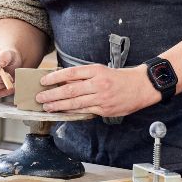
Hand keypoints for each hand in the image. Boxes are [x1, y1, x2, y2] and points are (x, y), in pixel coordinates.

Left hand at [36, 65, 160, 117]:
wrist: (141, 86)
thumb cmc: (121, 77)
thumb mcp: (102, 70)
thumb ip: (84, 76)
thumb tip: (64, 81)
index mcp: (96, 70)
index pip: (71, 73)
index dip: (55, 77)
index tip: (44, 80)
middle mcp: (98, 83)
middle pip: (70, 89)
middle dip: (52, 94)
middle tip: (40, 96)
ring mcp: (101, 98)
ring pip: (75, 102)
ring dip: (59, 105)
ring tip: (47, 106)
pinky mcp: (105, 109)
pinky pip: (85, 111)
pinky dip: (72, 112)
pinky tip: (63, 112)